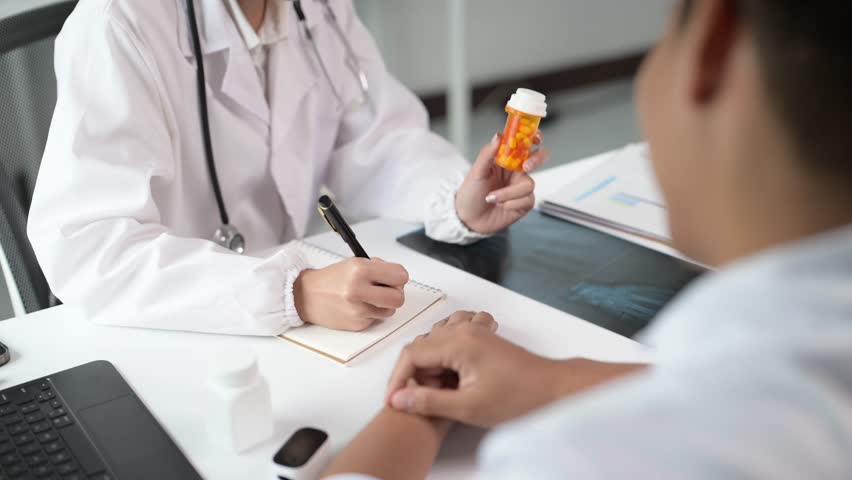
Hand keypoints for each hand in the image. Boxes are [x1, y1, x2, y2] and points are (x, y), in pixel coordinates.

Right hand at [293, 258, 407, 330]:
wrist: (307, 296)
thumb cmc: (331, 279)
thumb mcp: (355, 263)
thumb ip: (379, 268)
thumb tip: (399, 278)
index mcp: (360, 270)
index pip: (400, 276)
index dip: (398, 277)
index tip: (393, 278)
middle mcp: (359, 290)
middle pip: (399, 298)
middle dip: (396, 293)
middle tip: (387, 290)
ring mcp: (358, 310)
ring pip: (390, 311)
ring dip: (384, 305)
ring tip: (369, 298)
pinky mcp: (357, 324)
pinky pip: (376, 319)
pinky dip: (371, 313)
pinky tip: (358, 306)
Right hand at [385, 311, 646, 426]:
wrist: (553, 390)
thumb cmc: (520, 396)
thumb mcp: (468, 407)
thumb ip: (429, 402)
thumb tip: (400, 399)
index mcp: (459, 342)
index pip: (412, 354)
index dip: (398, 379)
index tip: (396, 400)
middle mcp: (464, 331)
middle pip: (421, 347)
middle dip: (413, 375)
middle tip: (417, 400)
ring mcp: (474, 332)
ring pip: (434, 343)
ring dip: (428, 367)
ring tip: (436, 392)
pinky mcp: (482, 339)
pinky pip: (450, 341)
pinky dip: (443, 359)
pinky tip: (451, 380)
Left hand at [455, 132, 549, 234]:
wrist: (468, 219)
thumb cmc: (470, 194)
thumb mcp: (476, 172)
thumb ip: (488, 153)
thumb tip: (498, 136)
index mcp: (505, 160)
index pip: (523, 144)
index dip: (534, 138)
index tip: (535, 138)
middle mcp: (515, 172)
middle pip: (537, 159)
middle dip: (537, 160)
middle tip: (526, 166)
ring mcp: (521, 187)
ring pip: (528, 184)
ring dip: (508, 193)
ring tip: (492, 198)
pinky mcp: (524, 204)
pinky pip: (527, 200)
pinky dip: (511, 203)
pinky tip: (501, 206)